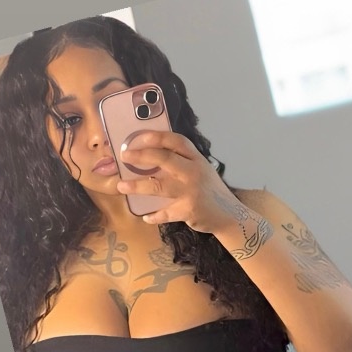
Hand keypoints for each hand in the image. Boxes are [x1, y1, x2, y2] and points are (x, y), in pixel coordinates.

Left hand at [117, 130, 243, 231]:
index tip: (140, 135)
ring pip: (159, 187)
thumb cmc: (210, 191)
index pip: (177, 141)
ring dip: (137, 187)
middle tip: (125, 156)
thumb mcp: (201, 170)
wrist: (230, 215)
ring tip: (121, 186)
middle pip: (165, 159)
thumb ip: (182, 163)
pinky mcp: (188, 210)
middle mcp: (194, 172)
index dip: (158, 137)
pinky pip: (165, 213)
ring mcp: (191, 192)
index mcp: (197, 159)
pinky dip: (154, 216)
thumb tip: (151, 157)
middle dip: (142, 156)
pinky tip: (146, 216)